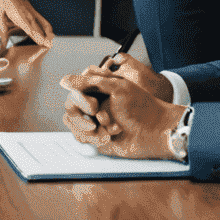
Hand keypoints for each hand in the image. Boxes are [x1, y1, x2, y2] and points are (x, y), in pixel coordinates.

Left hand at [0, 0, 53, 46]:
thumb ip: (1, 24)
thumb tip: (4, 38)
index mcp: (15, 9)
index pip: (27, 24)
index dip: (35, 34)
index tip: (42, 41)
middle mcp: (25, 9)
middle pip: (36, 24)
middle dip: (42, 36)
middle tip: (49, 46)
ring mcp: (29, 8)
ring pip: (40, 21)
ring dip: (46, 31)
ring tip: (51, 42)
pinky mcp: (30, 7)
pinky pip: (39, 17)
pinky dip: (45, 24)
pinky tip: (48, 31)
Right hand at [59, 56, 180, 158]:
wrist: (156, 131)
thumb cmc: (142, 106)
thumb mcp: (116, 87)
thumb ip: (88, 82)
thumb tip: (64, 80)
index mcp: (99, 89)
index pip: (75, 91)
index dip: (81, 100)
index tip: (94, 106)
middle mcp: (96, 104)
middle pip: (71, 109)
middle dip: (84, 118)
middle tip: (99, 120)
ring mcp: (96, 121)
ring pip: (75, 126)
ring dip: (91, 130)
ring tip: (110, 130)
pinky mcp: (98, 137)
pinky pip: (82, 138)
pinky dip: (95, 138)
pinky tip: (111, 137)